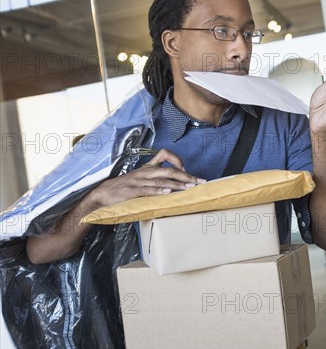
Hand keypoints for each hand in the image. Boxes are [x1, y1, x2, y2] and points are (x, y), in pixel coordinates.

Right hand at [86, 148, 204, 207]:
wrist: (102, 194)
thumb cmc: (124, 188)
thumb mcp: (140, 179)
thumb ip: (155, 179)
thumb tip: (173, 184)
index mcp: (147, 167)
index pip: (164, 154)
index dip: (178, 160)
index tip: (187, 170)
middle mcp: (145, 172)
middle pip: (170, 170)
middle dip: (187, 176)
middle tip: (200, 182)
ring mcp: (139, 181)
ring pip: (162, 180)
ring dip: (178, 184)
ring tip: (190, 187)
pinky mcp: (133, 191)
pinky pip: (148, 189)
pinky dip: (160, 190)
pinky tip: (169, 192)